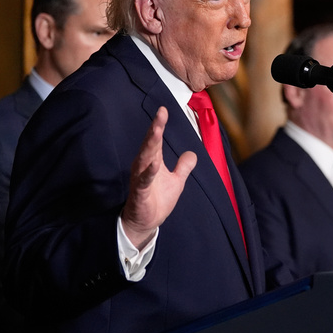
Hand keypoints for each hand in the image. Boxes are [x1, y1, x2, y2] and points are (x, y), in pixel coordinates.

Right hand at [121, 106, 196, 248]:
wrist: (147, 222)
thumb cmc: (158, 199)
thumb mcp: (176, 181)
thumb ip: (183, 166)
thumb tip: (192, 153)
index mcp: (152, 161)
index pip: (156, 140)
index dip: (159, 125)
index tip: (164, 109)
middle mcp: (144, 166)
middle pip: (150, 144)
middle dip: (155, 128)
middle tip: (161, 113)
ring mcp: (141, 179)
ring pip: (145, 158)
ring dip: (151, 145)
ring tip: (156, 131)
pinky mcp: (140, 193)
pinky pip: (144, 181)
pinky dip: (149, 172)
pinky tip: (154, 164)